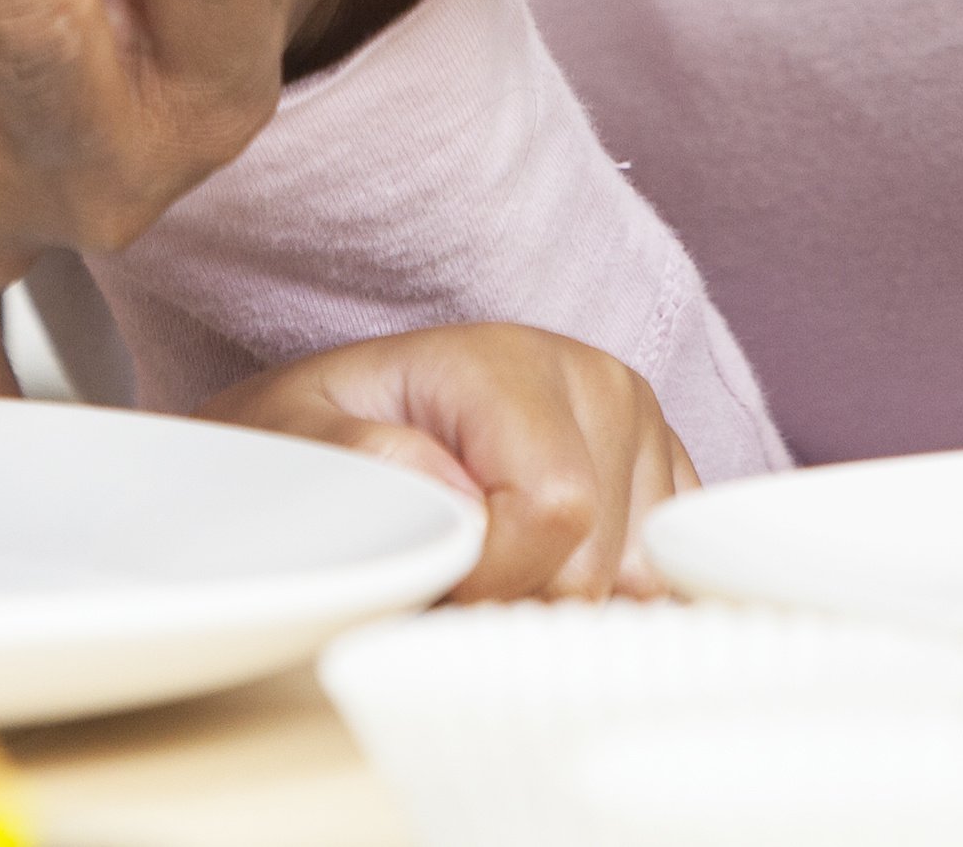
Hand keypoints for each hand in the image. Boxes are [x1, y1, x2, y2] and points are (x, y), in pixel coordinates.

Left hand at [201, 327, 691, 600]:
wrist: (347, 420)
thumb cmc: (320, 440)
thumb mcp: (293, 437)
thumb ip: (359, 458)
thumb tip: (459, 499)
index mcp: (506, 360)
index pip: (554, 511)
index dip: (487, 580)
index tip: (429, 580)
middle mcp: (593, 379)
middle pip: (596, 563)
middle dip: (516, 600)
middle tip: (450, 579)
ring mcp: (640, 425)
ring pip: (638, 581)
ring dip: (559, 603)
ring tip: (494, 567)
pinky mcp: (664, 471)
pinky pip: (669, 574)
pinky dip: (609, 599)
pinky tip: (545, 573)